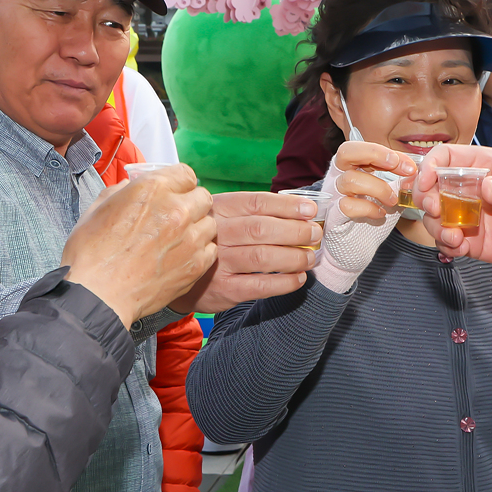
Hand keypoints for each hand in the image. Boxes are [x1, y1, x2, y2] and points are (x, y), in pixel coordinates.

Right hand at [62, 167, 216, 325]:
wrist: (98, 295)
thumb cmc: (91, 254)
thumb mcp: (97, 209)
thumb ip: (120, 191)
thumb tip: (130, 185)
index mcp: (152, 190)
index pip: (186, 174)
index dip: (179, 183)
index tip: (174, 191)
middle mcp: (177, 210)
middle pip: (203, 196)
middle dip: (191, 203)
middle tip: (177, 216)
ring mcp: (190, 239)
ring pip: (210, 223)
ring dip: (197, 227)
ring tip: (179, 239)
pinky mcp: (195, 265)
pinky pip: (211, 249)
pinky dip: (200, 251)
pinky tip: (182, 256)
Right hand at [171, 189, 319, 313]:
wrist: (175, 272)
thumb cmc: (211, 239)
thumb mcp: (221, 216)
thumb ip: (252, 212)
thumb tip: (301, 210)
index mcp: (218, 209)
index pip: (256, 202)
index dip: (287, 206)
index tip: (310, 210)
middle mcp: (216, 234)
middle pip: (261, 229)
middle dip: (295, 231)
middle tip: (315, 234)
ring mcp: (218, 263)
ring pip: (262, 257)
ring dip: (293, 257)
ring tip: (310, 257)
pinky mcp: (222, 289)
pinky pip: (259, 286)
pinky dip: (284, 283)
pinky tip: (298, 278)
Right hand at [314, 141, 407, 292]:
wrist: (354, 249)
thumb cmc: (369, 216)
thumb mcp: (387, 194)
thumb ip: (399, 181)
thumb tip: (417, 171)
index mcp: (351, 167)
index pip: (363, 147)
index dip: (386, 152)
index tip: (410, 166)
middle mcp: (338, 176)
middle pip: (346, 151)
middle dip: (376, 155)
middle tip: (397, 166)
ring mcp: (333, 196)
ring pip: (350, 180)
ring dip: (379, 188)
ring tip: (393, 200)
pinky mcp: (333, 216)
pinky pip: (347, 205)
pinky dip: (369, 208)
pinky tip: (380, 214)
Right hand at [413, 143, 491, 266]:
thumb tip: (487, 188)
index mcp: (482, 165)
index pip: (445, 157)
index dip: (430, 166)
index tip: (426, 181)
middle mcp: (468, 189)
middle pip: (430, 187)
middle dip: (425, 198)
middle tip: (435, 209)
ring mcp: (466, 215)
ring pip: (434, 217)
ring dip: (435, 226)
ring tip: (453, 236)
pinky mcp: (469, 239)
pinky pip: (446, 241)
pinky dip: (446, 245)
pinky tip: (459, 247)